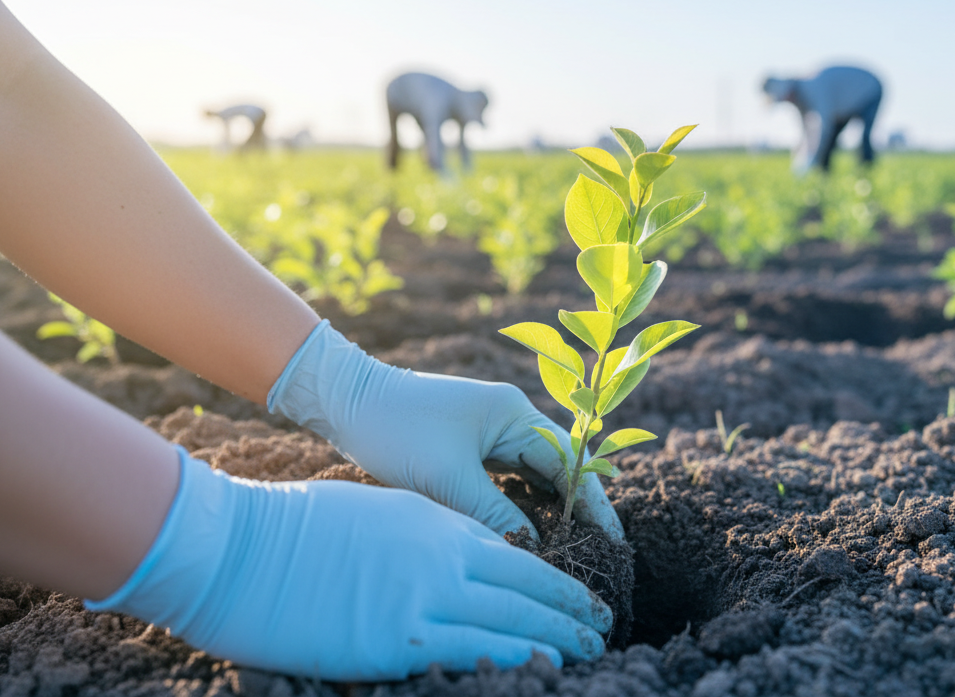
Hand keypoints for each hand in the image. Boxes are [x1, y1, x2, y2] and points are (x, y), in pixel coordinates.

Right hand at [87, 448, 610, 678]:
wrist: (238, 544)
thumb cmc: (291, 529)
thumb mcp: (374, 515)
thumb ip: (421, 536)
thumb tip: (452, 558)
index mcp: (434, 523)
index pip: (512, 552)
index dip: (551, 577)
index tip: (574, 594)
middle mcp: (443, 554)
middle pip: (528, 583)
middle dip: (571, 607)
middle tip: (603, 625)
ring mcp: (424, 595)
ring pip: (515, 617)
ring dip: (561, 635)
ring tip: (593, 649)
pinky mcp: (400, 638)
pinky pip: (477, 648)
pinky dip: (520, 656)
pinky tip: (547, 665)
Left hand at [267, 320, 623, 540]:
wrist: (342, 400)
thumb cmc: (394, 430)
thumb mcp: (446, 479)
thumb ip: (495, 514)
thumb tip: (536, 549)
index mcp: (515, 414)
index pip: (570, 462)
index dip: (592, 504)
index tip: (611, 542)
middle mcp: (512, 419)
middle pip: (560, 469)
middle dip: (579, 510)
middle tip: (599, 553)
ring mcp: (493, 431)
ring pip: (537, 477)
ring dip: (553, 510)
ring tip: (572, 550)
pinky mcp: (472, 446)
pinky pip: (511, 480)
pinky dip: (524, 506)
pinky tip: (532, 533)